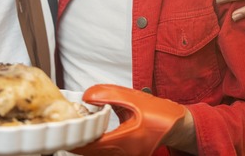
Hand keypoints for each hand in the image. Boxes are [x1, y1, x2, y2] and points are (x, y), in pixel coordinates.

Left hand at [71, 85, 187, 155]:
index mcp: (124, 142)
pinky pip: (105, 150)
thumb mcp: (135, 99)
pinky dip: (96, 140)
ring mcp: (124, 155)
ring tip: (81, 123)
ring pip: (97, 152)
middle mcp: (122, 153)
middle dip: (78, 137)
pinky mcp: (126, 153)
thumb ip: (110, 95)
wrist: (179, 126)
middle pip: (90, 151)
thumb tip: (88, 95)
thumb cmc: (162, 115)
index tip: (65, 125)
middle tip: (69, 122)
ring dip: (87, 139)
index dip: (74, 136)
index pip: (89, 145)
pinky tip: (94, 127)